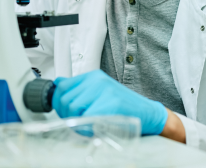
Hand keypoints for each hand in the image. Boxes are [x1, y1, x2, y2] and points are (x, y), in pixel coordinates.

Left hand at [52, 70, 167, 135]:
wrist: (147, 113)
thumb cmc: (122, 106)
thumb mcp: (99, 92)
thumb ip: (79, 88)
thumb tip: (58, 83)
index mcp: (93, 76)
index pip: (62, 86)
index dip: (59, 102)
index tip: (65, 111)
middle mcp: (97, 81)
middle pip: (65, 99)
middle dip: (66, 115)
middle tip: (77, 122)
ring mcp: (104, 91)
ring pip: (73, 109)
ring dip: (76, 123)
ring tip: (87, 126)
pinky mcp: (111, 104)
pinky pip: (87, 118)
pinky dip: (87, 129)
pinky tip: (95, 129)